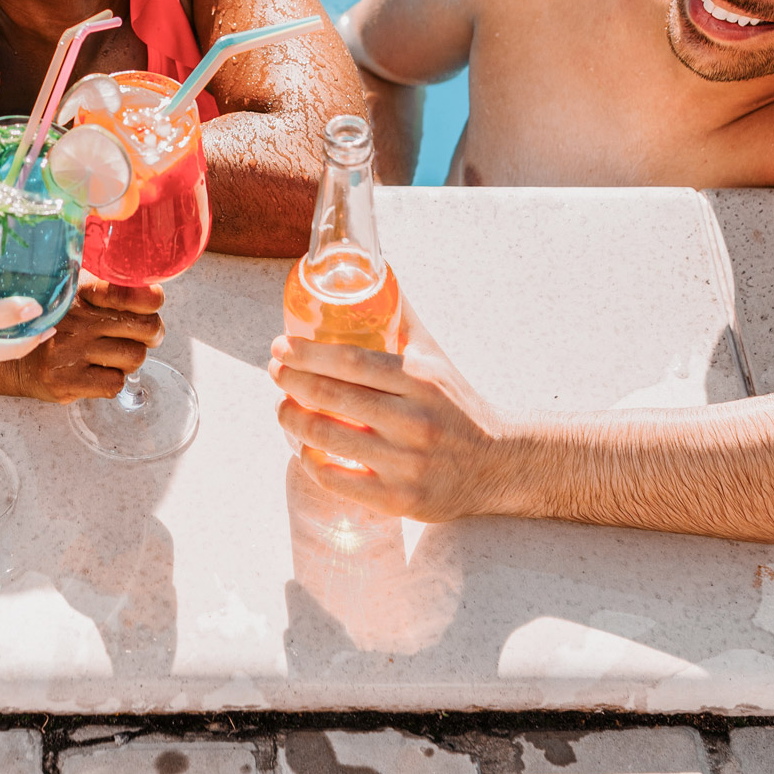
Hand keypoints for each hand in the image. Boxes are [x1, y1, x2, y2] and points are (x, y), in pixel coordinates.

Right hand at [0, 278, 164, 402]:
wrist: (12, 357)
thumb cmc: (57, 324)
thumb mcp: (75, 292)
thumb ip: (111, 289)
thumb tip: (153, 297)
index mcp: (83, 290)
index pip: (136, 294)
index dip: (150, 301)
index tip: (150, 306)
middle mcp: (78, 318)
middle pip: (148, 328)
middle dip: (150, 335)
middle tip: (137, 337)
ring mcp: (71, 350)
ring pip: (135, 358)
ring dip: (128, 360)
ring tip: (109, 355)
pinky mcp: (66, 381)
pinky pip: (114, 384)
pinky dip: (111, 381)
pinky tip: (95, 372)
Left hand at [268, 312, 507, 521]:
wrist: (498, 464)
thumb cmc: (456, 404)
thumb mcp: (434, 357)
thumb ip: (402, 318)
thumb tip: (374, 273)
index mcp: (420, 380)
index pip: (349, 361)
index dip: (306, 353)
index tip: (280, 346)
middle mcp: (413, 422)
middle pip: (332, 398)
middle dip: (291, 381)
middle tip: (274, 371)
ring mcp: (406, 464)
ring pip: (328, 439)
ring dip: (293, 420)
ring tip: (282, 407)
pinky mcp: (400, 501)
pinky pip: (337, 481)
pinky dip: (311, 461)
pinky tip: (305, 448)